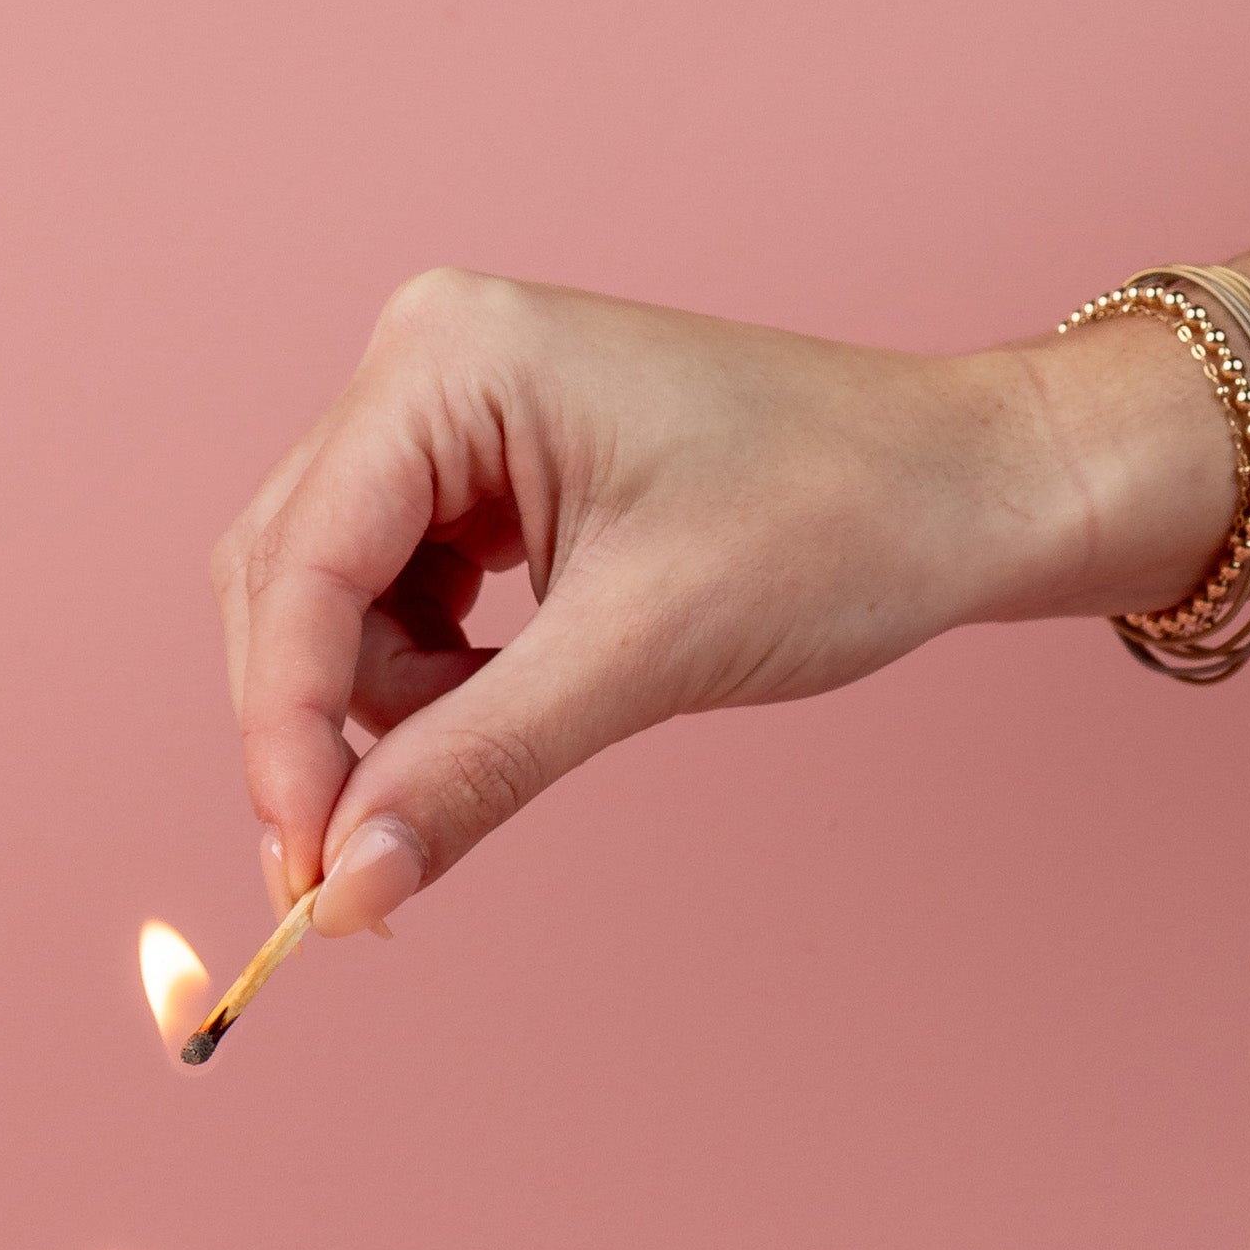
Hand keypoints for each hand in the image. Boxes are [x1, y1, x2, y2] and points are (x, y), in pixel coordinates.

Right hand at [208, 269, 1233, 933]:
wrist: (964, 491)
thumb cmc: (840, 521)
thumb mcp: (641, 656)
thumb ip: (474, 769)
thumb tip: (345, 888)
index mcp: (449, 360)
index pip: (300, 571)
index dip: (285, 737)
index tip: (302, 877)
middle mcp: (424, 366)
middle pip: (286, 587)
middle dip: (320, 735)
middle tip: (358, 876)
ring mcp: (447, 420)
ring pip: (328, 610)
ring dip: (384, 714)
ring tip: (514, 732)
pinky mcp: (478, 478)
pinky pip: (389, 607)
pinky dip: (426, 688)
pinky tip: (508, 699)